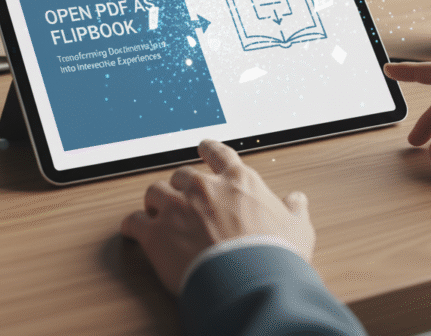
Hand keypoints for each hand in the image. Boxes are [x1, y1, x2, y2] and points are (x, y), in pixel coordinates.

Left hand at [120, 139, 314, 295]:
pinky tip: (132, 230)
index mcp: (238, 181)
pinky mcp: (156, 233)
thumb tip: (298, 200)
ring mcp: (177, 207)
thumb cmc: (275, 256)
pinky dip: (133, 226)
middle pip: (182, 175)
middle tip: (181, 198)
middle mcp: (204, 187)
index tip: (203, 147)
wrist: (250, 283)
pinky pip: (135, 222)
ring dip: (155, 201)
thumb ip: (294, 210)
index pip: (219, 154)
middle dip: (180, 186)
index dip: (209, 149)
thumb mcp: (297, 229)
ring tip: (155, 210)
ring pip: (155, 192)